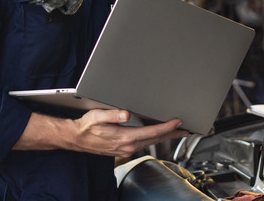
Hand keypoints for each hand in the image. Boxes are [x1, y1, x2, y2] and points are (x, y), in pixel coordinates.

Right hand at [68, 109, 188, 156]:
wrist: (77, 139)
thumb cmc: (87, 126)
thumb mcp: (98, 116)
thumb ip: (113, 115)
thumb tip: (126, 114)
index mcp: (124, 137)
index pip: (151, 132)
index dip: (166, 127)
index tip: (178, 121)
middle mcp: (128, 146)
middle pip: (155, 139)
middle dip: (172, 133)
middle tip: (187, 129)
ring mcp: (126, 149)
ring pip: (151, 142)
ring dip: (165, 136)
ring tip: (177, 131)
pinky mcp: (124, 149)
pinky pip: (144, 144)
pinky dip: (155, 138)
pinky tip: (158, 134)